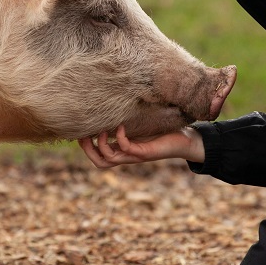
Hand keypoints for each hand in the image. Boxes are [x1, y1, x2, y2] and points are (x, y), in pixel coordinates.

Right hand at [77, 124, 204, 168]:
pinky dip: (119, 138)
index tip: (79, 131)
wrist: (186, 140)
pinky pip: (126, 148)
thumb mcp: (141, 124)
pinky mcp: (144, 153)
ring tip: (101, 130)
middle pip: (99, 162)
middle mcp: (127, 156)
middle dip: (88, 150)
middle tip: (82, 135)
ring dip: (100, 145)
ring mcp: (135, 155)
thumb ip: (128, 118)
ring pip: (109, 159)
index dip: (86, 146)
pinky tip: (121, 126)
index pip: (98, 156)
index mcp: (123, 150)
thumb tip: (113, 102)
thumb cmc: (164, 130)